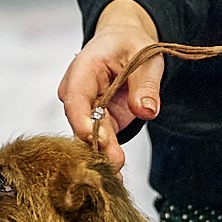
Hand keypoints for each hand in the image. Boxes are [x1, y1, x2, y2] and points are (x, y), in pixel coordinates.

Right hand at [58, 0, 162, 172]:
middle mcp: (77, 92)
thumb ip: (146, 84)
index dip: (82, 121)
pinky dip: (108, 157)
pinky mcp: (96, 122)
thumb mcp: (146, 57)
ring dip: (102, 156)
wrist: (124, 44)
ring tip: (115, 177)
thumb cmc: (130, 46)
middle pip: (81, 123)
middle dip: (97, 146)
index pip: (75, 98)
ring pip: (89, 137)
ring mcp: (85, 109)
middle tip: (114, 165)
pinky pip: (100, 142)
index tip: (99, 140)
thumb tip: (146, 110)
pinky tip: (115, 177)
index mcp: (83, 69)